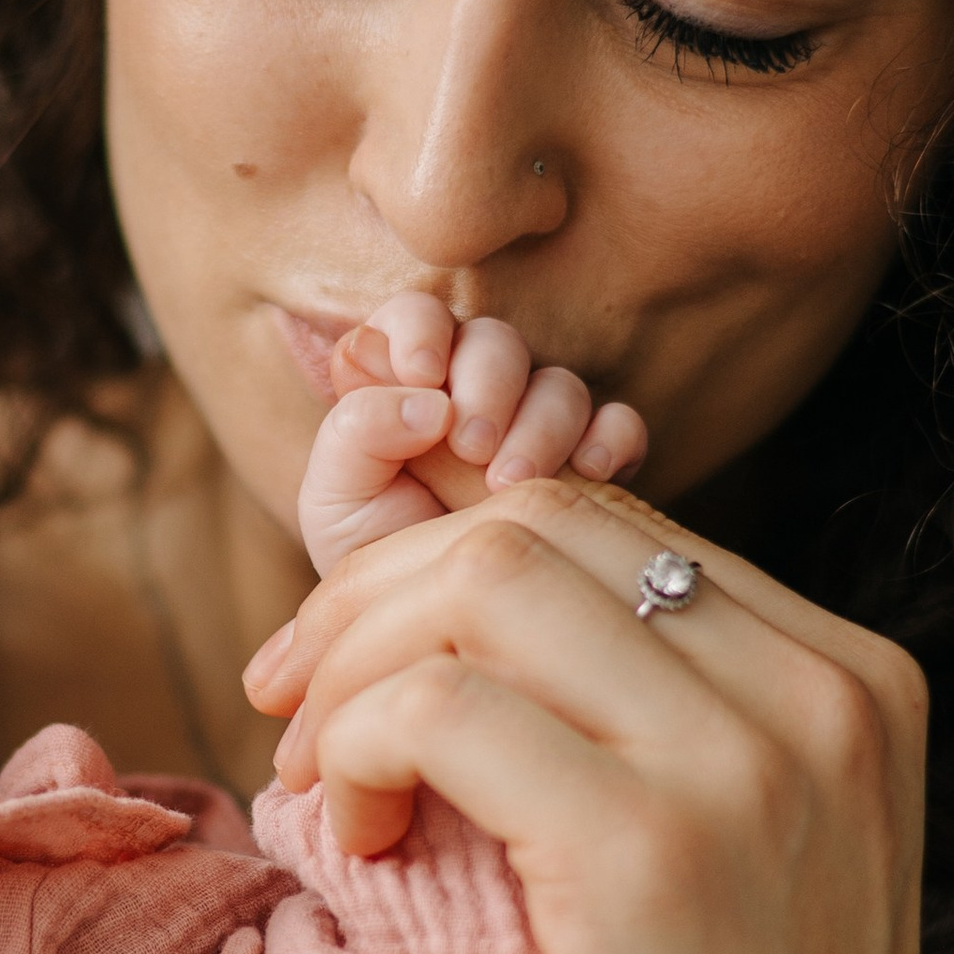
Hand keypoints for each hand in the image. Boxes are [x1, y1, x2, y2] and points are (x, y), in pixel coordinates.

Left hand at [244, 482, 924, 953]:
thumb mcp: (740, 850)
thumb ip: (658, 719)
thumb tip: (462, 607)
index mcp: (851, 677)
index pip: (601, 522)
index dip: (438, 568)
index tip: (350, 667)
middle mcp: (819, 692)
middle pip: (531, 526)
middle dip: (372, 596)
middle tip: (293, 707)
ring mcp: (745, 763)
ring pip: (479, 582)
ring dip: (352, 664)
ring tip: (319, 784)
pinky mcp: (648, 853)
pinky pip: (440, 708)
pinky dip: (358, 747)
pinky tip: (355, 842)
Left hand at [297, 291, 646, 572]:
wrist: (426, 638)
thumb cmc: (368, 561)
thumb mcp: (333, 502)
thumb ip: (353, 434)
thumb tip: (426, 401)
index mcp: (403, 383)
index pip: (417, 315)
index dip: (422, 329)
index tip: (420, 373)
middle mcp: (473, 391)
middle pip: (497, 342)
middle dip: (486, 384)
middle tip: (471, 446)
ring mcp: (537, 424)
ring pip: (560, 385)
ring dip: (541, 424)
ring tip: (510, 484)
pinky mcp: (588, 463)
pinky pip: (619, 425)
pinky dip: (611, 438)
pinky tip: (589, 472)